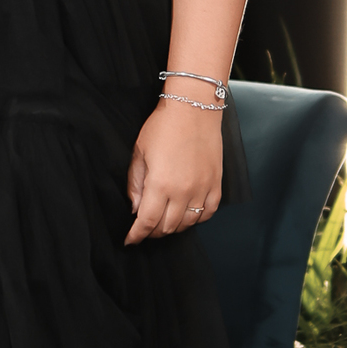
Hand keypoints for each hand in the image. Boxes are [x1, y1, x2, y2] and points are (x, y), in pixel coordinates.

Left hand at [124, 100, 222, 244]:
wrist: (194, 108)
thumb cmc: (163, 127)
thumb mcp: (139, 153)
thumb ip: (136, 184)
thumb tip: (136, 209)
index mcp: (160, 184)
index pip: (147, 222)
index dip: (137, 235)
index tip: (130, 240)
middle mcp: (183, 191)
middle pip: (167, 227)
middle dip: (153, 232)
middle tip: (145, 229)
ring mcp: (203, 188)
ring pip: (188, 223)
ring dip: (173, 227)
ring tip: (163, 221)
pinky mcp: (216, 183)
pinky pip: (207, 213)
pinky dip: (196, 218)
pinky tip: (186, 214)